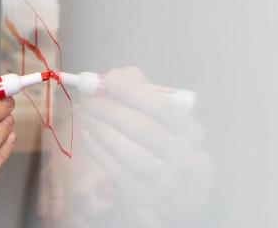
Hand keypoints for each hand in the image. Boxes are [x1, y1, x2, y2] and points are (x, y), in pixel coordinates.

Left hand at [41, 67, 209, 225]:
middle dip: (111, 109)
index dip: (133, 91)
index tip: (109, 78)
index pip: (163, 108)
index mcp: (191, 134)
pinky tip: (88, 134)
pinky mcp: (141, 196)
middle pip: (143, 128)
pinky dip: (98, 149)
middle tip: (90, 97)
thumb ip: (149, 97)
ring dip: (102, 129)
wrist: (178, 202)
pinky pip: (115, 169)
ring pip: (128, 151)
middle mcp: (182, 158)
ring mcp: (163, 180)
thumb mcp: (171, 127)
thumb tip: (123, 74)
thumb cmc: (170, 153)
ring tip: (86, 114)